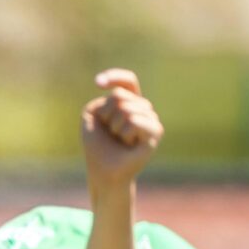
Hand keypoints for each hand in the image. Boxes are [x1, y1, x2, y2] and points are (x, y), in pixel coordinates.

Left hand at [81, 68, 162, 189]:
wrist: (103, 171)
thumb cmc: (97, 146)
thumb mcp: (92, 117)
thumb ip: (104, 101)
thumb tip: (127, 104)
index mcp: (128, 103)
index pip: (127, 82)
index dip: (115, 77)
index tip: (98, 83)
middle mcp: (142, 108)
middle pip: (120, 96)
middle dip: (106, 115)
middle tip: (110, 133)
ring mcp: (150, 119)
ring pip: (127, 108)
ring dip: (114, 126)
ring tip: (119, 139)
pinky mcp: (155, 131)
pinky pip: (135, 121)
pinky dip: (124, 133)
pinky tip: (128, 143)